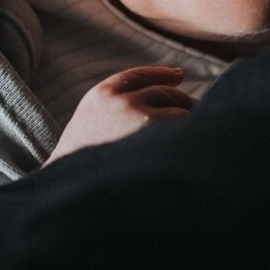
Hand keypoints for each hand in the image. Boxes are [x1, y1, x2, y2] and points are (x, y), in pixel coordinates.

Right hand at [45, 66, 195, 163]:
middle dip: (182, 103)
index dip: (161, 75)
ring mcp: (142, 121)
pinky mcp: (159, 144)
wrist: (72, 195)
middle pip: (166, 94)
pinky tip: (196, 150)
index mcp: (101, 96)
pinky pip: (186, 134)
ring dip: (190, 123)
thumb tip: (159, 102)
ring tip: (196, 138)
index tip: (177, 76)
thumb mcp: (88, 126)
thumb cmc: (80, 168)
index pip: (139, 76)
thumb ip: (115, 109)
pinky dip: (193, 139)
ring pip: (179, 114)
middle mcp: (122, 103)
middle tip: (196, 112)